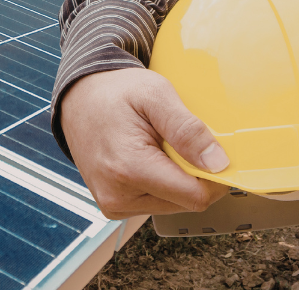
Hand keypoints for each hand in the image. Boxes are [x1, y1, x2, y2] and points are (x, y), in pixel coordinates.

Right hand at [61, 67, 230, 219]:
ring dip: (178, 177)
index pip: (195, 196)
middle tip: (179, 140)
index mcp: (129, 168)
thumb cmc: (114, 92)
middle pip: (186, 202)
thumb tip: (218, 163)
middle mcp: (118, 195)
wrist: (79, 97)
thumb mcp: (156, 94)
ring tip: (160, 145)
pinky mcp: (114, 205)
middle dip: (194, 173)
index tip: (219, 154)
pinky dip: (163, 181)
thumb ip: (187, 129)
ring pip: (173, 204)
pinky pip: (156, 202)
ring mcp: (114, 204)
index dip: (216, 177)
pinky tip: (150, 156)